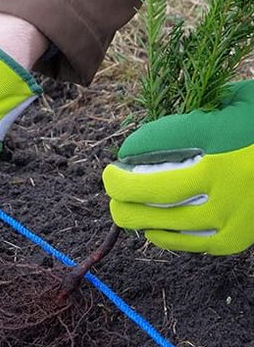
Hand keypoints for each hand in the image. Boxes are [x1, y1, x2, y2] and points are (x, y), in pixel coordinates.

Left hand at [103, 80, 253, 254]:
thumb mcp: (238, 103)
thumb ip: (195, 118)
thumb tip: (150, 143)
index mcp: (220, 138)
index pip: (157, 144)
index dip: (129, 155)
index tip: (117, 160)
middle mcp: (222, 178)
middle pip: (151, 191)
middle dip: (119, 190)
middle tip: (110, 185)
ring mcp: (229, 213)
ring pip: (163, 222)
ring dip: (134, 216)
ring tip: (122, 209)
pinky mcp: (236, 239)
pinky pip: (188, 243)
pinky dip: (163, 236)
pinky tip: (151, 230)